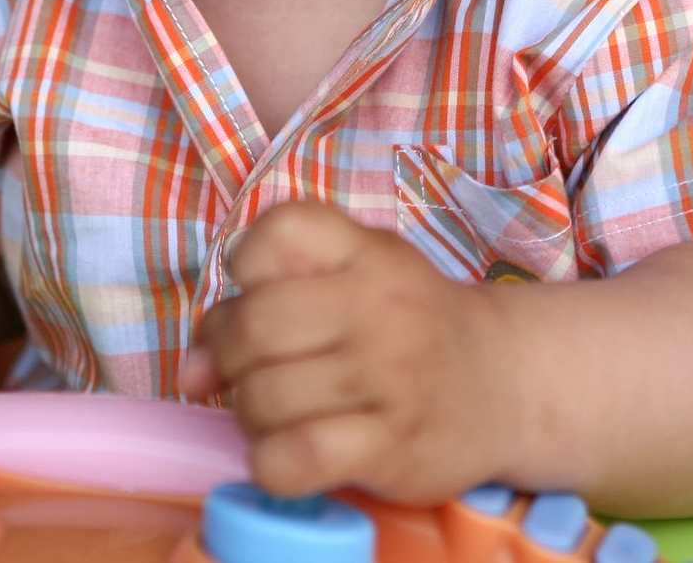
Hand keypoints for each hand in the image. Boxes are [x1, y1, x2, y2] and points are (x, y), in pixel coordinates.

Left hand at [180, 201, 515, 503]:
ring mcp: (390, 378)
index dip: (246, 263)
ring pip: (266, 397)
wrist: (501, 382)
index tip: (257, 290)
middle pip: (257, 323)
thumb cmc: (408, 324)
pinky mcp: (392, 447)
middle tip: (250, 368)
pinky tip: (288, 453)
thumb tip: (191, 370)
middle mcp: (381, 306)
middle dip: (231, 353)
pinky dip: (272, 462)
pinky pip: (297, 458)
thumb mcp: (357, 276)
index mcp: (368, 253)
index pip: (281, 230)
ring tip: (275, 411)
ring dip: (250, 413)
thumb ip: (273, 294)